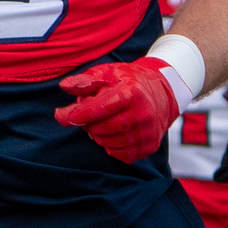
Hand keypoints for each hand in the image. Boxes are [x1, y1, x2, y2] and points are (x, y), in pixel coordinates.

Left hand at [53, 55, 182, 161]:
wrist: (163, 94)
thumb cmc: (129, 82)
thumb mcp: (108, 73)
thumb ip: (85, 81)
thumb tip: (64, 86)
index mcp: (132, 92)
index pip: (101, 108)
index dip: (79, 114)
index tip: (64, 116)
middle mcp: (143, 114)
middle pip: (100, 128)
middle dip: (88, 122)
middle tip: (89, 113)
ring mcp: (147, 133)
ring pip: (106, 142)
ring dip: (98, 133)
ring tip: (105, 120)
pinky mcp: (148, 147)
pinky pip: (118, 154)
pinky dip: (110, 144)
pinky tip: (115, 132)